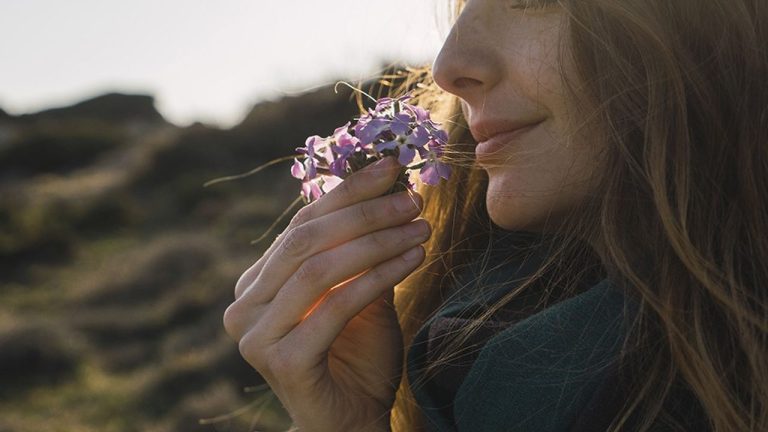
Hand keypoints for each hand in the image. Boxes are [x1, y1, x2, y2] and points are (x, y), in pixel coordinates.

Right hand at [223, 157, 429, 430]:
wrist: (352, 422)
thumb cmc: (357, 358)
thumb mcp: (361, 295)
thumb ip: (363, 251)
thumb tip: (391, 187)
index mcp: (257, 283)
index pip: (301, 224)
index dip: (347, 192)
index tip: (391, 167)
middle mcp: (244, 304)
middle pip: (306, 239)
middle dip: (365, 212)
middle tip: (412, 198)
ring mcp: (255, 335)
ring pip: (319, 267)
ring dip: (377, 241)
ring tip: (421, 227)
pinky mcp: (281, 360)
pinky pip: (336, 306)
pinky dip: (378, 277)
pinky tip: (413, 259)